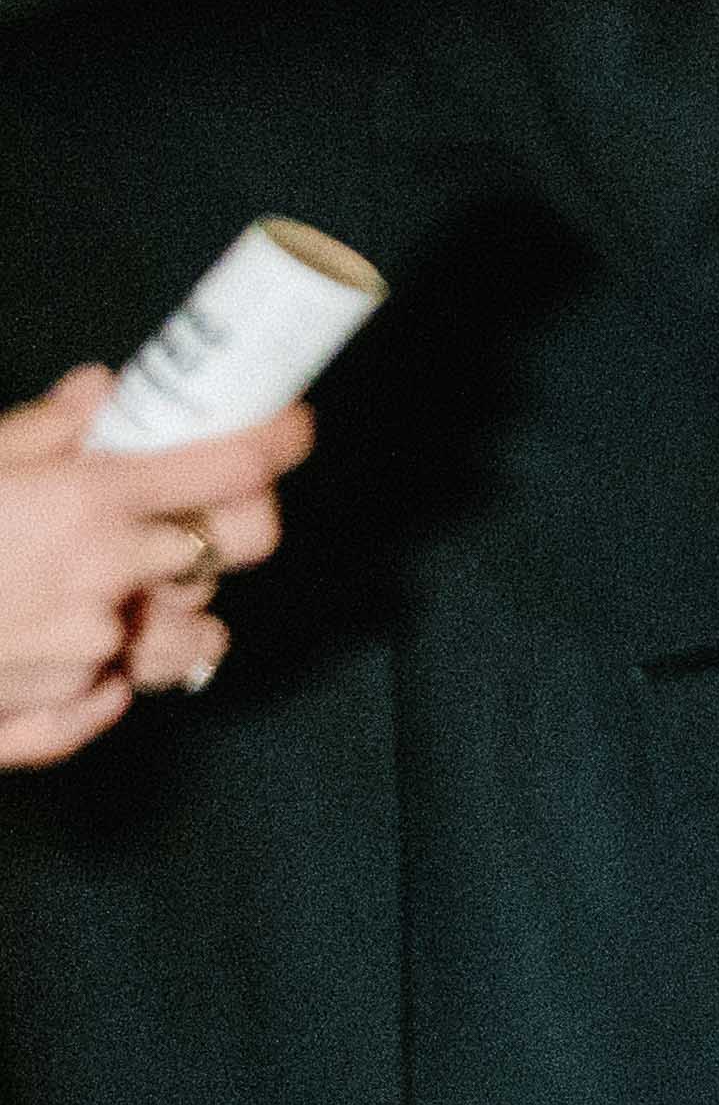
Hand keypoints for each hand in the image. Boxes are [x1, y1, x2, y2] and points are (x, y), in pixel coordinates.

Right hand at [0, 369, 305, 763]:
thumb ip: (43, 430)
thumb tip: (108, 391)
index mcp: (84, 504)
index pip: (232, 466)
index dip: (277, 438)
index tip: (291, 424)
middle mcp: (104, 582)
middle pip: (229, 551)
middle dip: (216, 528)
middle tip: (178, 514)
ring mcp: (87, 656)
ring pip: (192, 634)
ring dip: (171, 610)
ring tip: (115, 588)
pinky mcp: (55, 713)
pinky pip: (122, 692)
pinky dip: (108, 672)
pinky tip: (65, 642)